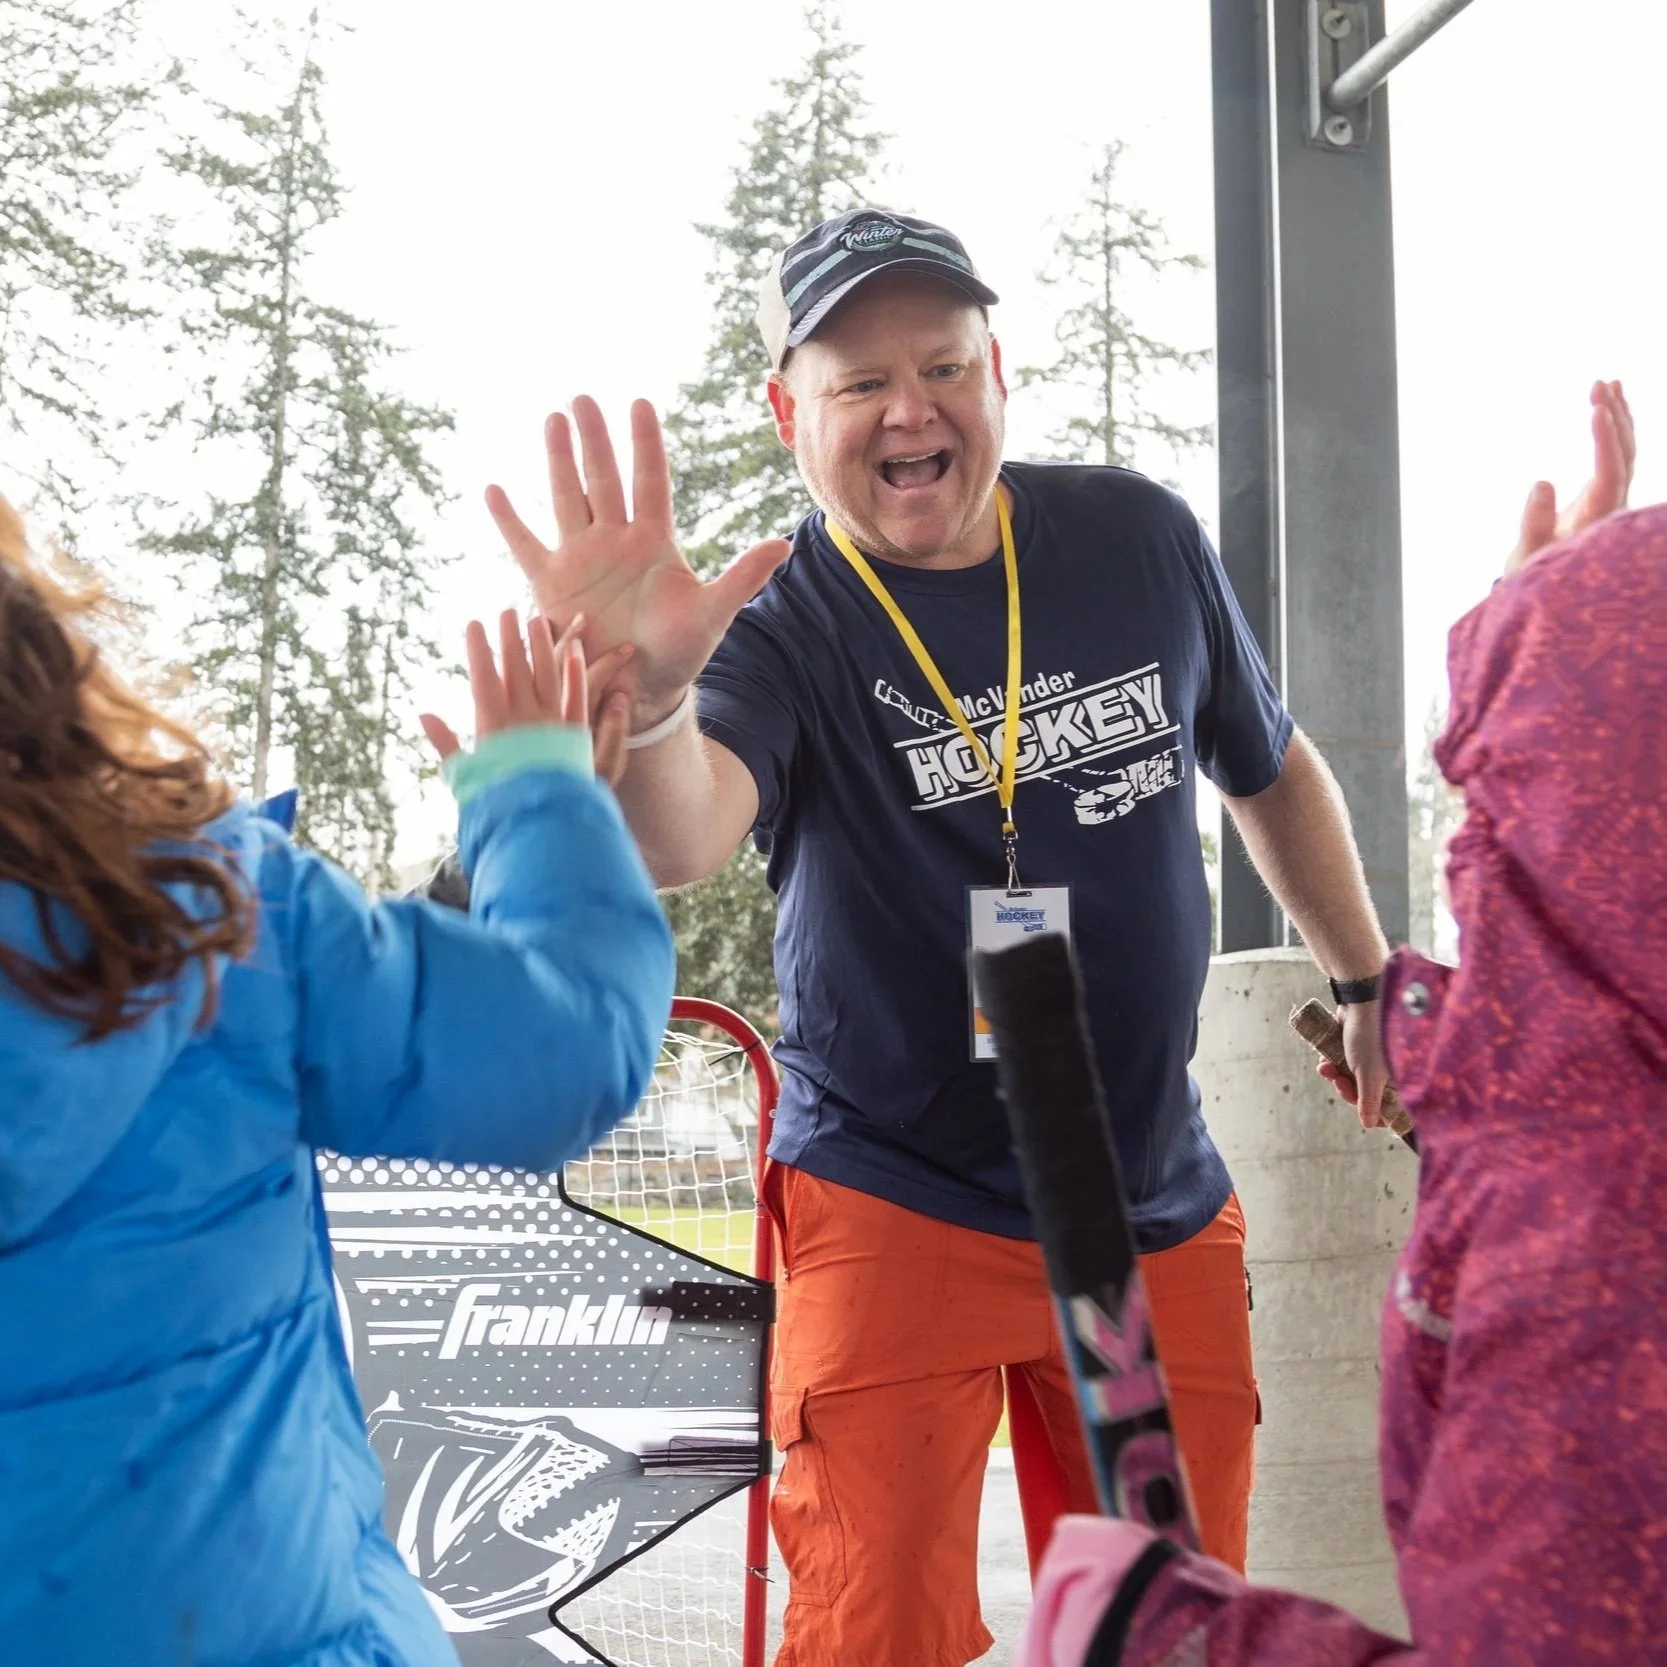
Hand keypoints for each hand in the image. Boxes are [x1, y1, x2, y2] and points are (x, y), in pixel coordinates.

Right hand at [419, 609, 635, 786]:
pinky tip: (573, 652)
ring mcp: (553, 723)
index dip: (478, 649)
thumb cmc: (498, 802)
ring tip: (538, 620)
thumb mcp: (465, 776)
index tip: (474, 624)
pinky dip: (575, 673)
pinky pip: (577, 697)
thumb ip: (447, 743)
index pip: (483, 677)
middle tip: (506, 611)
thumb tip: (423, 715)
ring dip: (542, 646)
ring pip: (548, 675)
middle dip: (509, 638)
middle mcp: (524, 718)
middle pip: (516, 669)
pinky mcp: (577, 734)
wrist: (540, 823)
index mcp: (493, 726)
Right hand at [486, 397, 789, 730]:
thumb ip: (743, 577)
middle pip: (602, 478)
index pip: (650, 480)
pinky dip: (509, 521)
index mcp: (654, 540)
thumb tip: (783, 545)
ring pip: (567, 498)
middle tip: (581, 398)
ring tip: (552, 421)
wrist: (641, 689)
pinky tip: (493, 490)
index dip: (645, 444)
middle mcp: (615, 540)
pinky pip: (526, 546)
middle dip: (593, 439)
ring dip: (558, 460)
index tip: (639, 403)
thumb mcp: (713, 614)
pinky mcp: (552, 584)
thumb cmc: (681, 652)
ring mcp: (582, 558)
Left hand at [1317, 1001, 1389, 1130]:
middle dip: (1347, 1090)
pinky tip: (1323, 1060)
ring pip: (1350, 1079)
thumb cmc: (1370, 1039)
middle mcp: (1387, 1071)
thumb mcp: (1368, 1075)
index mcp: (1398, 1080)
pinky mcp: (1356, 1048)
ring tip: (1326, 1068)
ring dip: (1335, 1076)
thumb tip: (1368, 1124)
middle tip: (1339, 1082)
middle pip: (1364, 1095)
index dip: (1375, 1114)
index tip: (1362, 1115)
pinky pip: (1342, 1063)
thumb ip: (1368, 1101)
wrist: (1359, 1003)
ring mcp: (1370, 1059)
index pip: (1390, 1108)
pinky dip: (1331, 1063)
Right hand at [1505, 380, 1635, 576]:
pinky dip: (1613, 428)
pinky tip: (1607, 404)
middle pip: (1625, 454)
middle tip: (1600, 384)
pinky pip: (1617, 455)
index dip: (1606, 441)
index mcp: (1598, 519)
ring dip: (1617, 415)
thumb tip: (1542, 482)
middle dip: (1615, 417)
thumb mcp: (1527, 554)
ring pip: (1626, 451)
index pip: (1610, 472)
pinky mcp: (1604, 492)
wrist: (1543, 588)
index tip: (1597, 410)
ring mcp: (1612, 497)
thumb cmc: (1532, 574)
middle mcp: (1613, 505)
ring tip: (1606, 383)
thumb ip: (1535, 522)